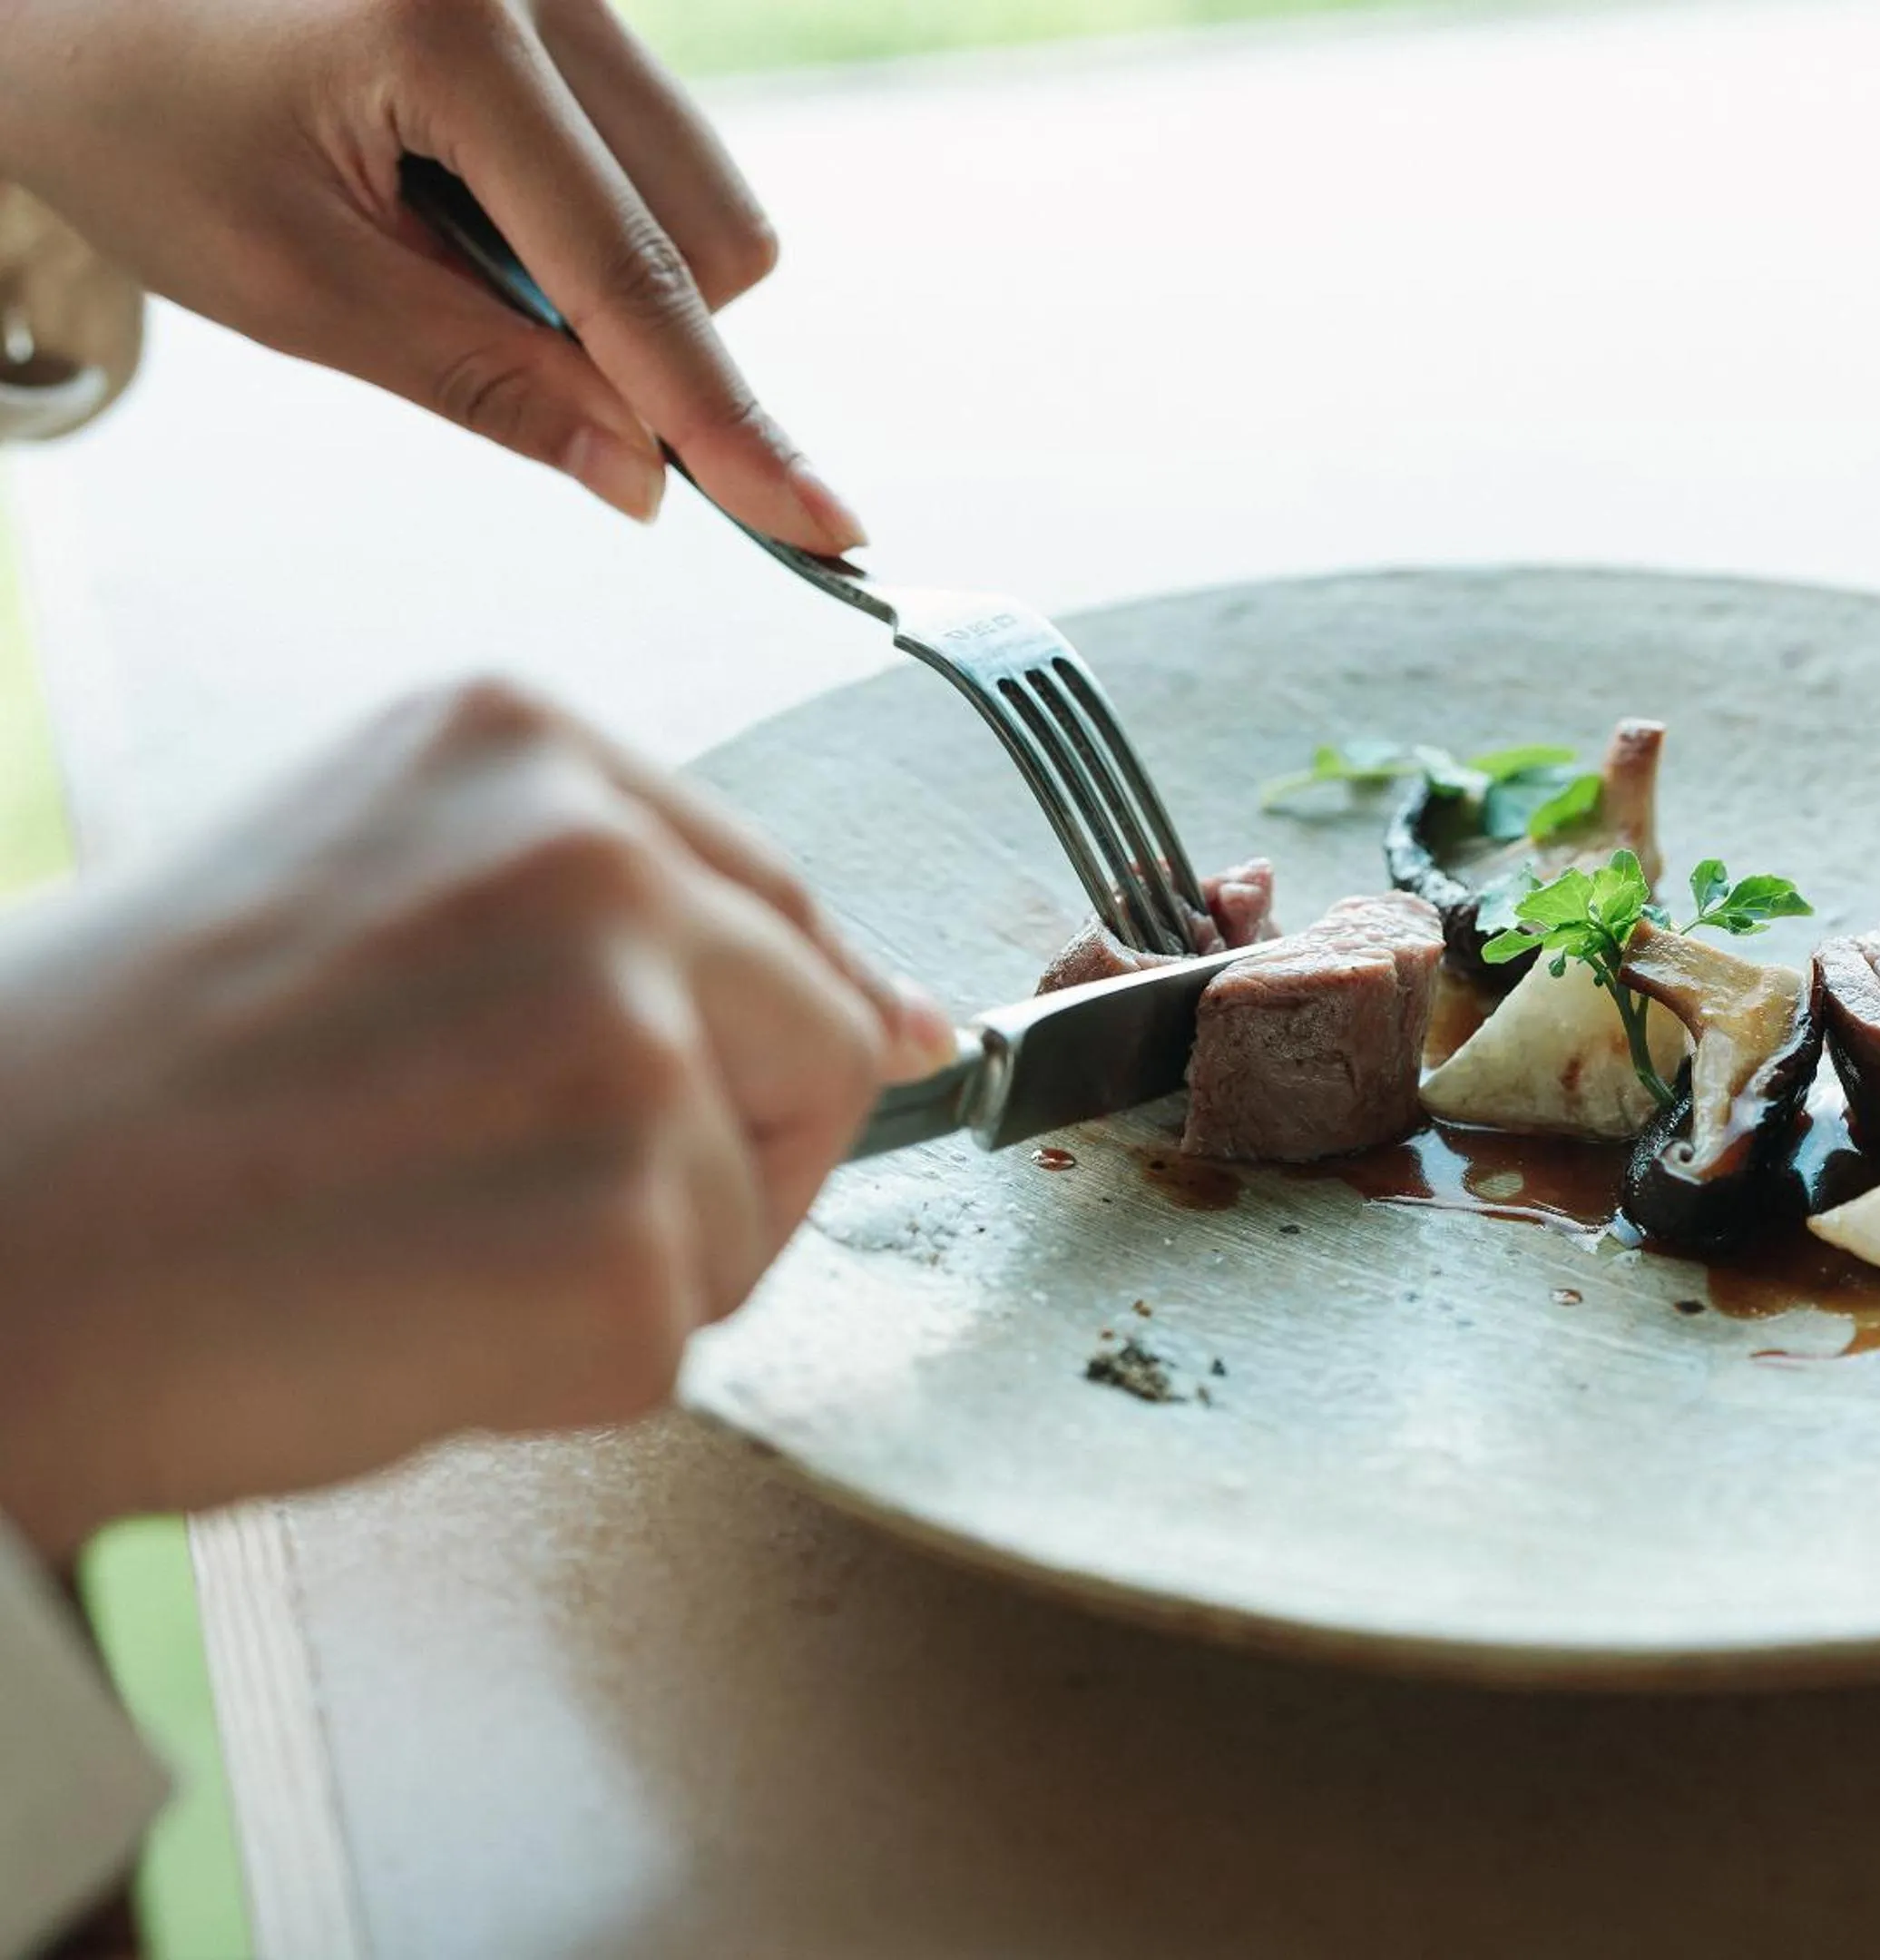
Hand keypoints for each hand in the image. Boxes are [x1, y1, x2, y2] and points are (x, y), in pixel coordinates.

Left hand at [0, 0, 862, 547]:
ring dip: (621, 278)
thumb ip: (488, 383)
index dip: (723, 425)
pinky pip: (659, 147)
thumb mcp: (295, 288)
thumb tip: (645, 480)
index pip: (631, 276)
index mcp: (447, 24)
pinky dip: (595, 218)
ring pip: (704, 193)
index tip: (823, 528)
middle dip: (650, 340)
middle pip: (714, 233)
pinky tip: (471, 191)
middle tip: (484, 331)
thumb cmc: (144, 126)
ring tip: (451, 238)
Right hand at [0, 679, 951, 1558]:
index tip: (704, 1076)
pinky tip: (397, 1316)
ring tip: (407, 1238)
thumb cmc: (129, 1085)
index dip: (754, 1024)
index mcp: (525, 747)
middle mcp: (594, 862)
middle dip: (711, 1149)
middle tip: (500, 1186)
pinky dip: (560, 1373)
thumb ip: (627, 922)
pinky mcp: (614, 1236)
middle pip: (818, 1046)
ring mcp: (619, 1045)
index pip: (772, 901)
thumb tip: (908, 1023)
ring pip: (751, 1210)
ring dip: (621, 1268)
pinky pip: (674, 1342)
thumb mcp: (377, 891)